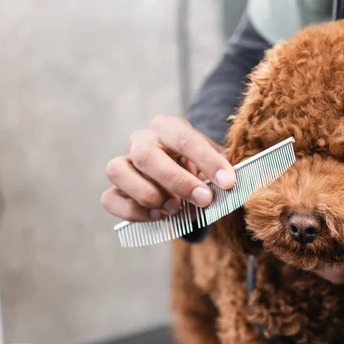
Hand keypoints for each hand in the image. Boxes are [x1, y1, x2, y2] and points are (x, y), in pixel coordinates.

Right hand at [101, 115, 235, 221]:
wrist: (185, 184)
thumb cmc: (201, 172)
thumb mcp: (216, 167)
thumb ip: (223, 174)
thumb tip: (233, 186)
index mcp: (168, 128)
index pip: (184, 138)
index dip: (207, 161)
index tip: (228, 182)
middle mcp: (142, 140)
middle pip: (146, 154)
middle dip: (176, 180)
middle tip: (203, 200)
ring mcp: (124, 163)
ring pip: (117, 170)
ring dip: (147, 194)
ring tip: (174, 208)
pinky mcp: (115, 188)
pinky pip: (110, 198)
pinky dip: (133, 211)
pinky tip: (157, 216)